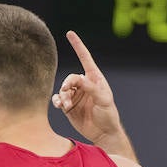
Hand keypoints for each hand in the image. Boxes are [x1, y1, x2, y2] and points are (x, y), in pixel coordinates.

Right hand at [51, 31, 125, 148]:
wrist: (103, 133)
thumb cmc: (108, 114)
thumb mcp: (103, 99)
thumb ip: (91, 88)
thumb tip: (78, 79)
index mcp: (94, 78)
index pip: (85, 58)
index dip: (77, 45)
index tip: (70, 33)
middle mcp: (84, 85)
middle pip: (70, 78)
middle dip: (67, 84)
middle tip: (68, 93)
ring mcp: (75, 95)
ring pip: (63, 90)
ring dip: (63, 97)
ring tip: (67, 106)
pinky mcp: (69, 106)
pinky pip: (59, 100)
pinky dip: (58, 101)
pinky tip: (60, 106)